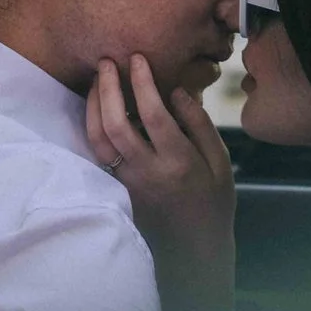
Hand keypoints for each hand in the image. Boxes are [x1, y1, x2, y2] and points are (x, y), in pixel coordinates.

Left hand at [87, 54, 235, 310]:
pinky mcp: (115, 188)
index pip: (154, 115)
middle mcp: (147, 172)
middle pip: (116, 125)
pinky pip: (97, 153)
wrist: (192, 250)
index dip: (142, 83)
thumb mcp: (219, 163)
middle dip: (107, 89)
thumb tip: (176, 91)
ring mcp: (127, 182)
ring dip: (92, 106)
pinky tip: (94, 108)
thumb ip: (199, 125)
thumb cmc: (212, 203)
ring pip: (98, 140)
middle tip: (107, 63)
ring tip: (96, 80)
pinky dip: (92, 127)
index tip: (137, 59)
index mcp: (178, 162)